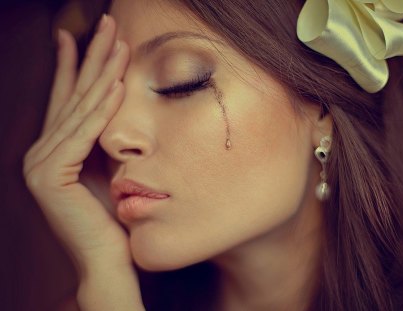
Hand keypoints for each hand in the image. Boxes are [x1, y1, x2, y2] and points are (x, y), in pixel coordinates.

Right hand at [23, 15, 130, 276]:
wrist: (106, 259)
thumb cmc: (110, 215)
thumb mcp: (104, 167)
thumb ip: (98, 139)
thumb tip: (109, 103)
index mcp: (53, 151)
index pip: (66, 99)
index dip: (73, 65)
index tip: (80, 36)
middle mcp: (40, 153)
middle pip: (73, 96)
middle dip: (92, 57)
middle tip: (108, 24)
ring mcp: (40, 164)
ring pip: (79, 109)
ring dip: (101, 73)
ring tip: (118, 42)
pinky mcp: (51, 176)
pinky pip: (84, 134)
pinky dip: (102, 109)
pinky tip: (117, 84)